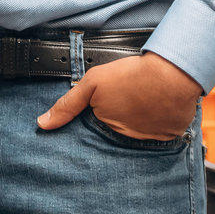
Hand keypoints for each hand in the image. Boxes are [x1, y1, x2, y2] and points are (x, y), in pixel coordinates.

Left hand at [36, 52, 201, 140]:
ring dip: (141, 119)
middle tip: (131, 97)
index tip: (111, 102)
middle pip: (120, 129)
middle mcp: (128, 139)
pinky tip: (158, 105)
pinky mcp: (170, 134)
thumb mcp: (92, 83)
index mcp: (107, 128)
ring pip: (141, 131)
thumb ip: (68, 105)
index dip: (103, 113)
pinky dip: (159, 120)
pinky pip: (162, 130)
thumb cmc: (132, 76)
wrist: (172, 74)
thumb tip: (43, 124)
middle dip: (123, 116)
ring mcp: (151, 139)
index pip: (100, 126)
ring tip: (144, 99)